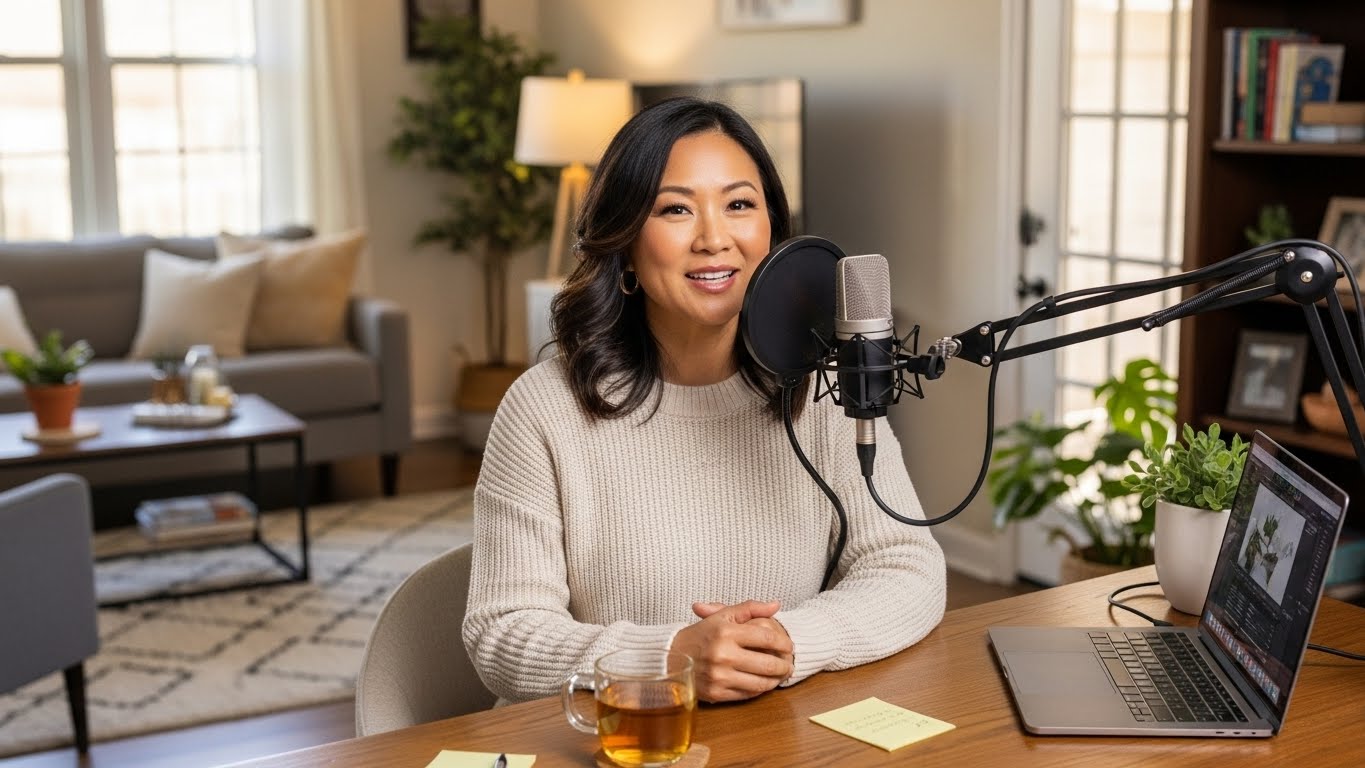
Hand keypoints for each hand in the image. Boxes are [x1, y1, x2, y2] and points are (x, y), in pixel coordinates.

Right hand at [670, 600, 793, 702]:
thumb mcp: (723, 616)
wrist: (671, 657)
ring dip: (775, 680)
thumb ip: (750, 608)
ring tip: (780, 675)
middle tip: (789, 664)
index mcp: (726, 632)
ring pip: (760, 683)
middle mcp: (723, 654)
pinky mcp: (716, 693)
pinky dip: (759, 690)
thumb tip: (776, 605)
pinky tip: (762, 683)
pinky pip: (747, 694)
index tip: (789, 646)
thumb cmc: (700, 635)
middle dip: (784, 666)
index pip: (767, 638)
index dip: (784, 643)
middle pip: (768, 664)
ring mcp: (720, 676)